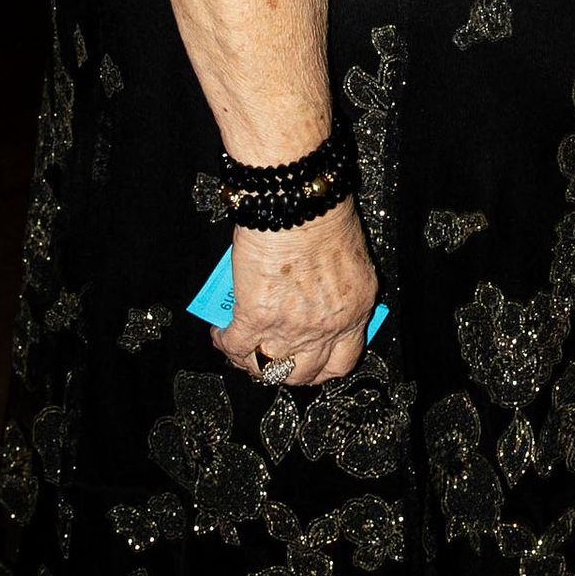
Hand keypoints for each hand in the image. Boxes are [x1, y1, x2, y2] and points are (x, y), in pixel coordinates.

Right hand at [212, 195, 378, 388]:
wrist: (299, 202)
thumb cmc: (324, 215)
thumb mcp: (347, 261)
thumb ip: (334, 290)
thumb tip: (312, 299)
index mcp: (354, 310)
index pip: (342, 361)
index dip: (319, 369)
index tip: (307, 365)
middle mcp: (326, 326)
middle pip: (302, 373)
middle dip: (283, 370)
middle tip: (271, 359)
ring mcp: (291, 327)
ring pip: (268, 367)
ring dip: (250, 361)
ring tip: (241, 348)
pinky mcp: (256, 316)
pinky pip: (236, 345)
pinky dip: (224, 342)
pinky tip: (220, 333)